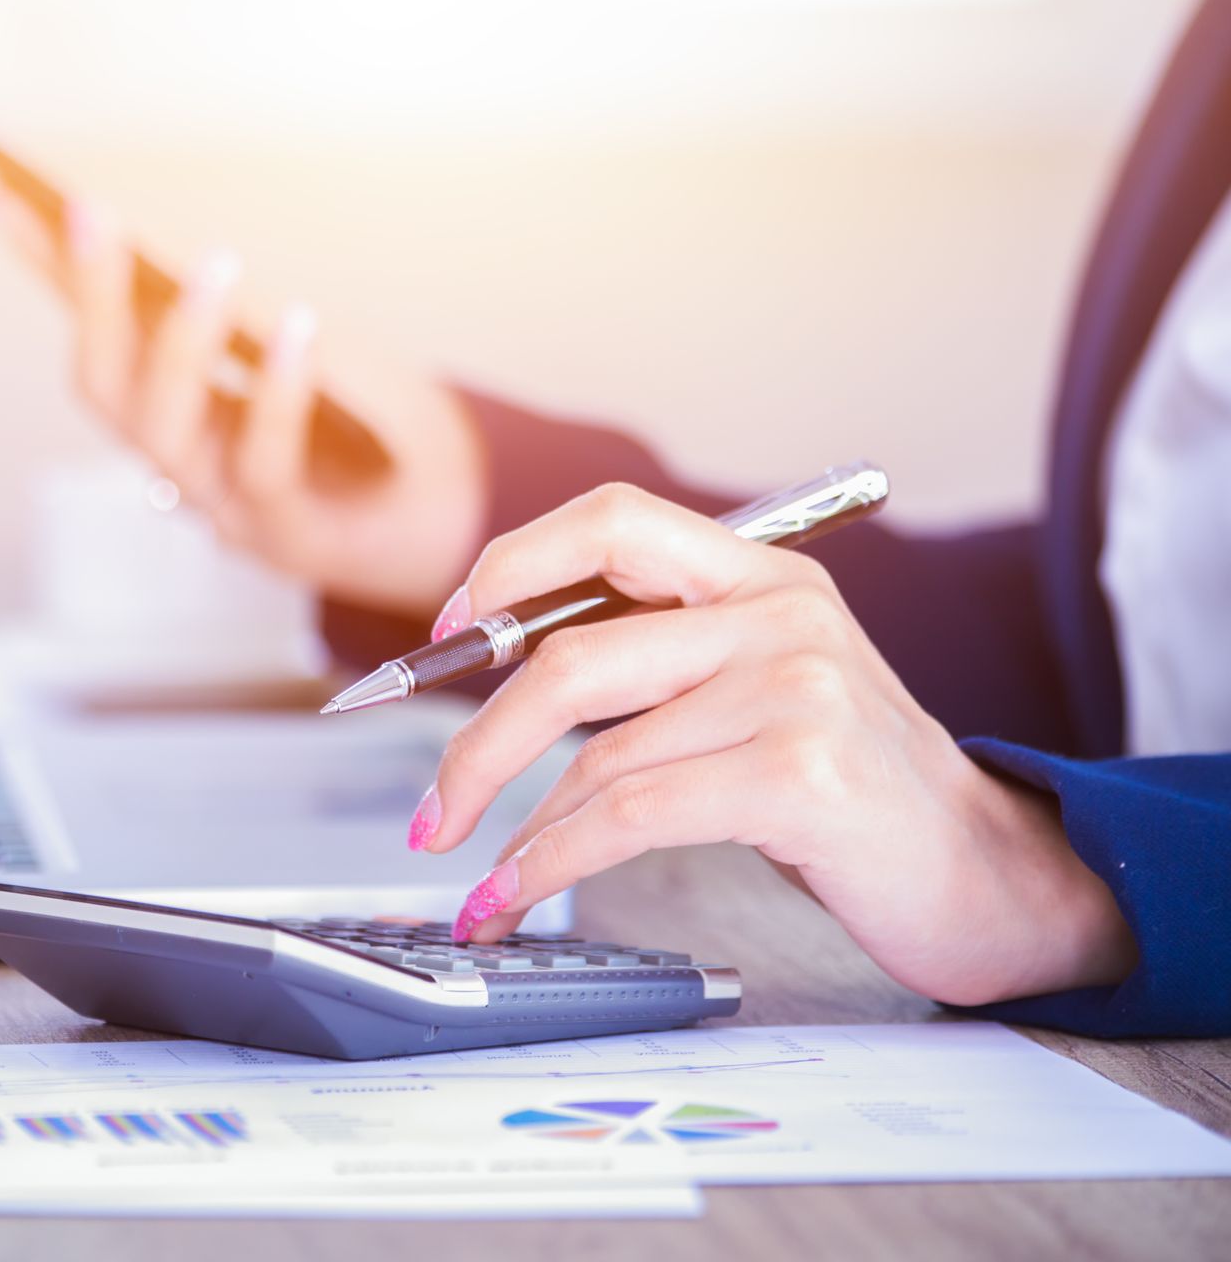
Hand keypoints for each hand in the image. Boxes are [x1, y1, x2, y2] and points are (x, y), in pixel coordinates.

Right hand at [0, 186, 485, 615]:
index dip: (43, 272)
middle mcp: (175, 465)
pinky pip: (265, 464)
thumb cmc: (359, 420)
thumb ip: (216, 304)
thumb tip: (143, 232)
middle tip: (92, 213)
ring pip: (165, 433)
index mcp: (164, 412)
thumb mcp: (281, 344)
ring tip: (213, 264)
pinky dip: (277, 395)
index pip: (87, 334)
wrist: (445, 510)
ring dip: (180, 344)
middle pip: (106, 390)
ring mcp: (222, 507)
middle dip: (93, 301)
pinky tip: (296, 328)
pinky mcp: (287, 537)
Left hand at [412, 482, 1137, 1006]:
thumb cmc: (852, 789)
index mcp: (762, 574)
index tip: (445, 633)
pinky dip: (549, 866)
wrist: (985, 875)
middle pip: (570, 654)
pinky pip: (626, 818)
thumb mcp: (762, 688)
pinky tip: (515, 897)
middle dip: (478, 745)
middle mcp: (779, 614)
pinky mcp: (799, 774)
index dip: (510, 566)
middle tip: (430, 811)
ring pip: (594, 756)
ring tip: (485, 881)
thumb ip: (660, 661)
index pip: (611, 519)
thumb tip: (500, 685)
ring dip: (517, 833)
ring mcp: (795, 688)